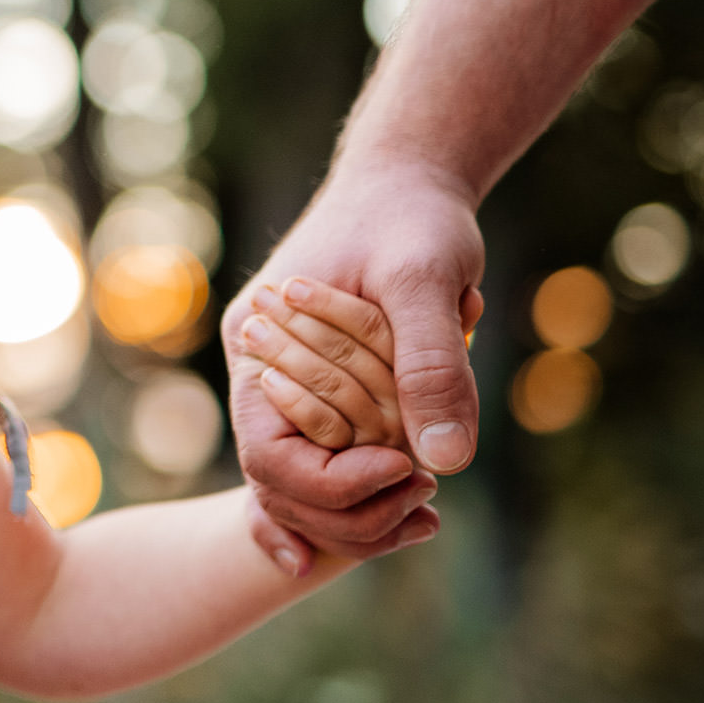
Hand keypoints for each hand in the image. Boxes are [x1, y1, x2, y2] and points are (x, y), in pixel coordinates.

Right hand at [222, 155, 485, 574]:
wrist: (409, 181)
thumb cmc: (410, 217)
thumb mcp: (425, 278)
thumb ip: (432, 365)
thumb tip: (445, 462)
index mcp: (257, 346)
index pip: (268, 455)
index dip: (334, 482)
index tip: (409, 469)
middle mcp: (260, 376)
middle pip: (284, 486)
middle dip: (356, 509)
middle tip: (432, 501)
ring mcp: (290, 389)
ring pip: (307, 488)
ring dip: (367, 510)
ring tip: (434, 508)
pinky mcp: (327, 396)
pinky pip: (329, 467)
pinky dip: (364, 500)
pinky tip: (409, 520)